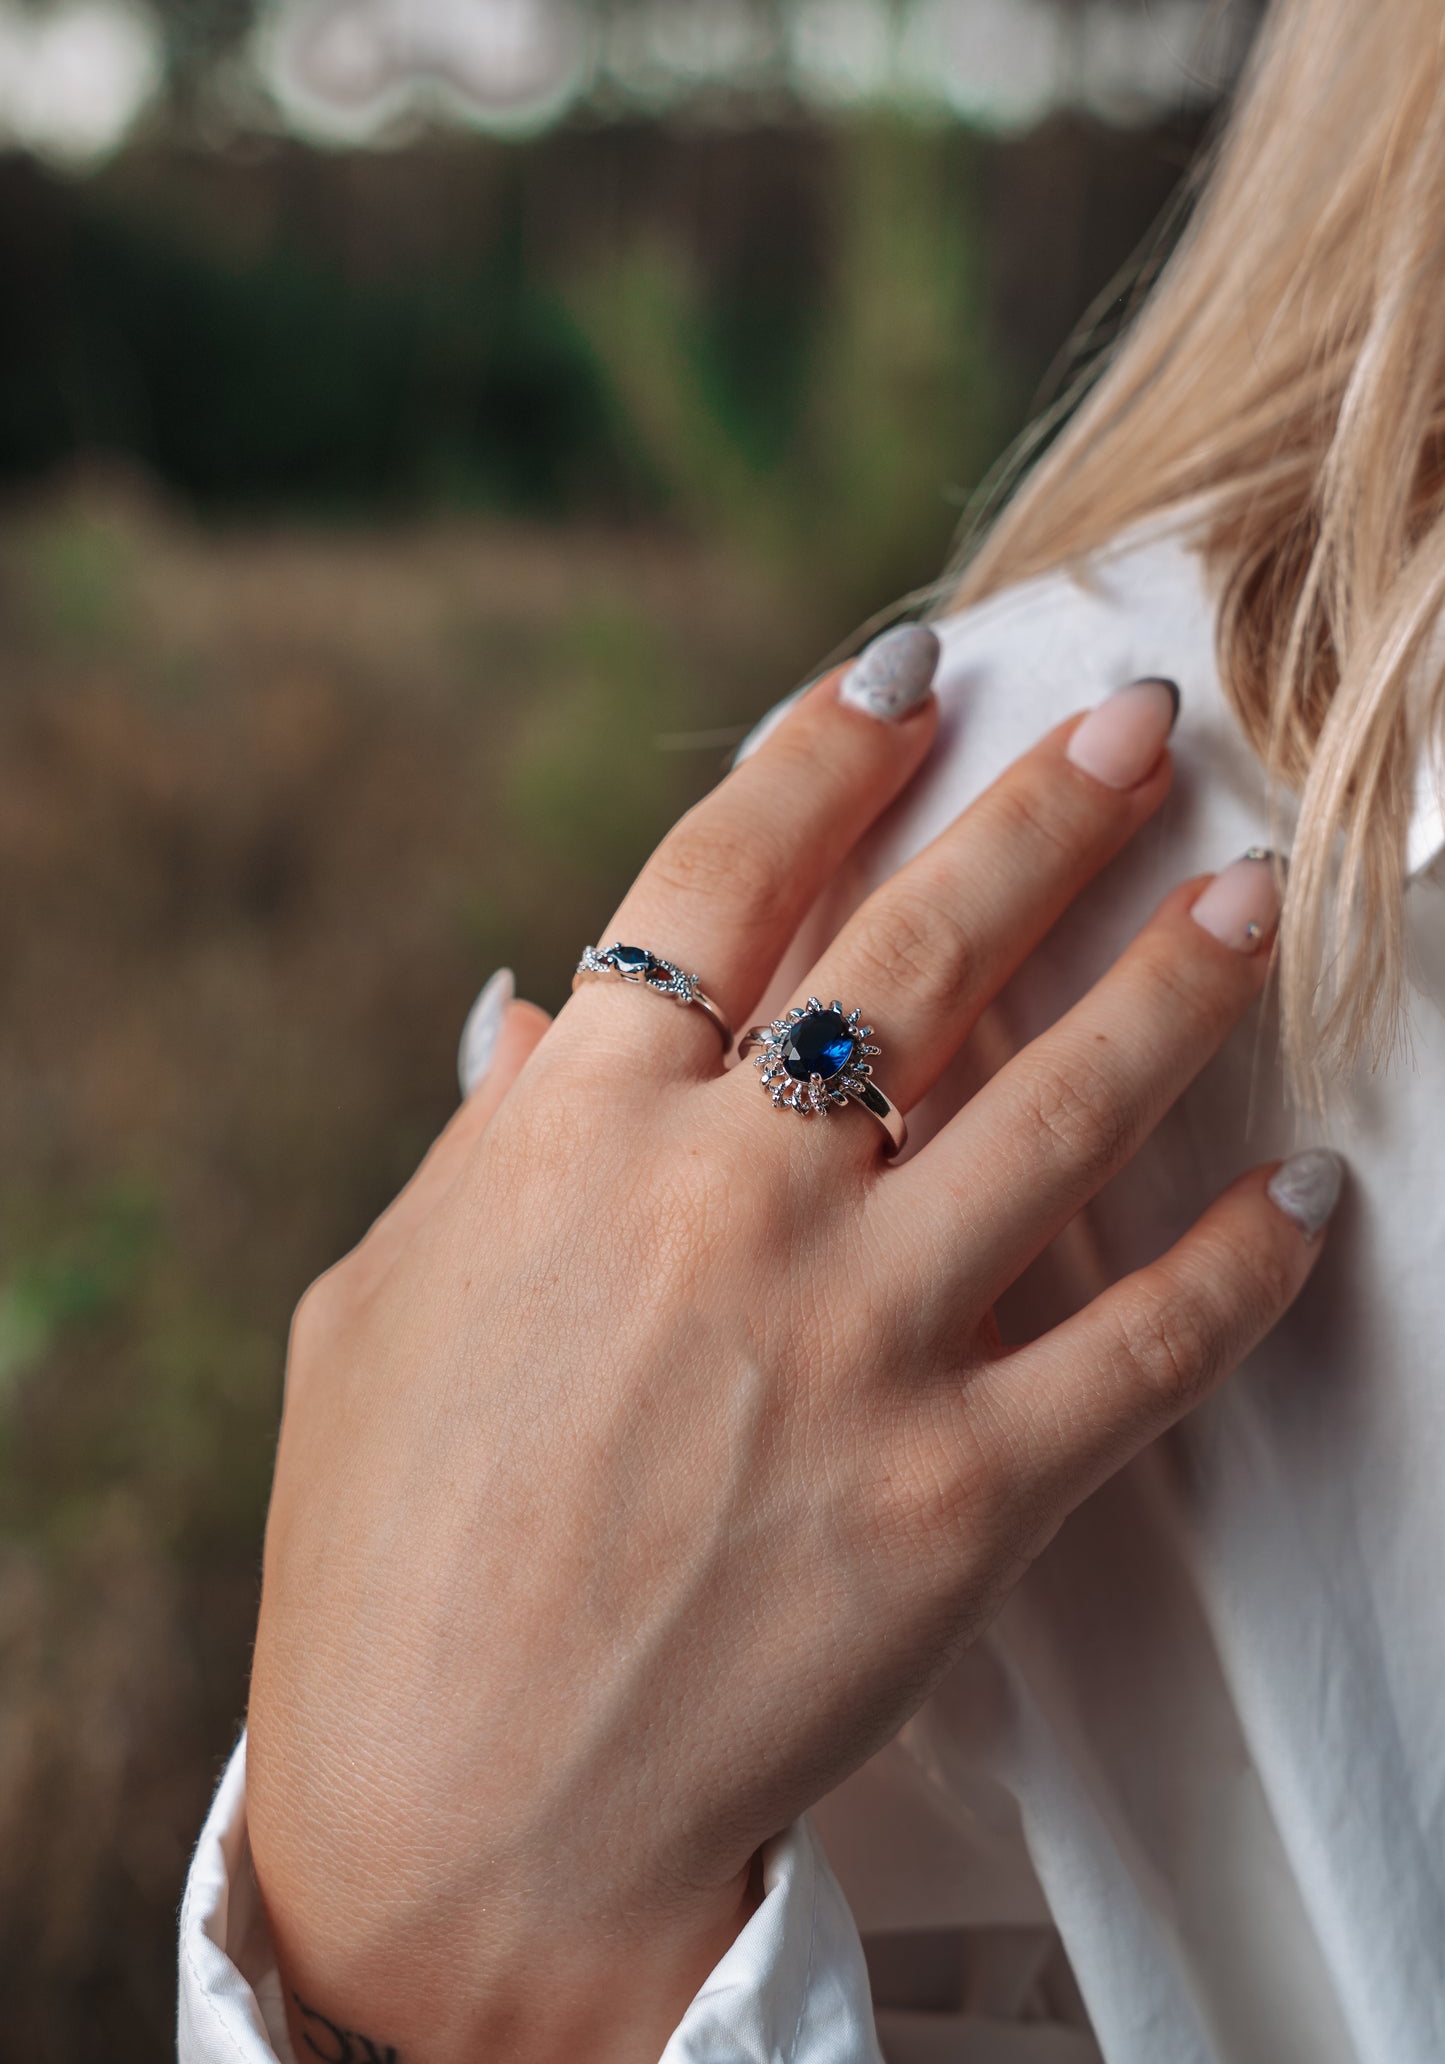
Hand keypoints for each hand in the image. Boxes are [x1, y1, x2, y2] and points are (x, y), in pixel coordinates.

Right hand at [247, 649, 1336, 2063]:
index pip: (724, 876)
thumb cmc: (378, 1553)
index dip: (824, 751)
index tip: (913, 670)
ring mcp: (853, 1340)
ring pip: (1059, 1105)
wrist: (452, 1818)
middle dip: (1041, 812)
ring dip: (1171, 982)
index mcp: (572, 1134)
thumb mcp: (379, 1306)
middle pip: (921, 949)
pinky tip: (1308, 1190)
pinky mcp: (957, 1492)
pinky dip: (1240, 1262)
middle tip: (1133, 717)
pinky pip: (1142, 1345)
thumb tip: (523, 1011)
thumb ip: (479, 1147)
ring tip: (1247, 888)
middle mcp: (726, 1200)